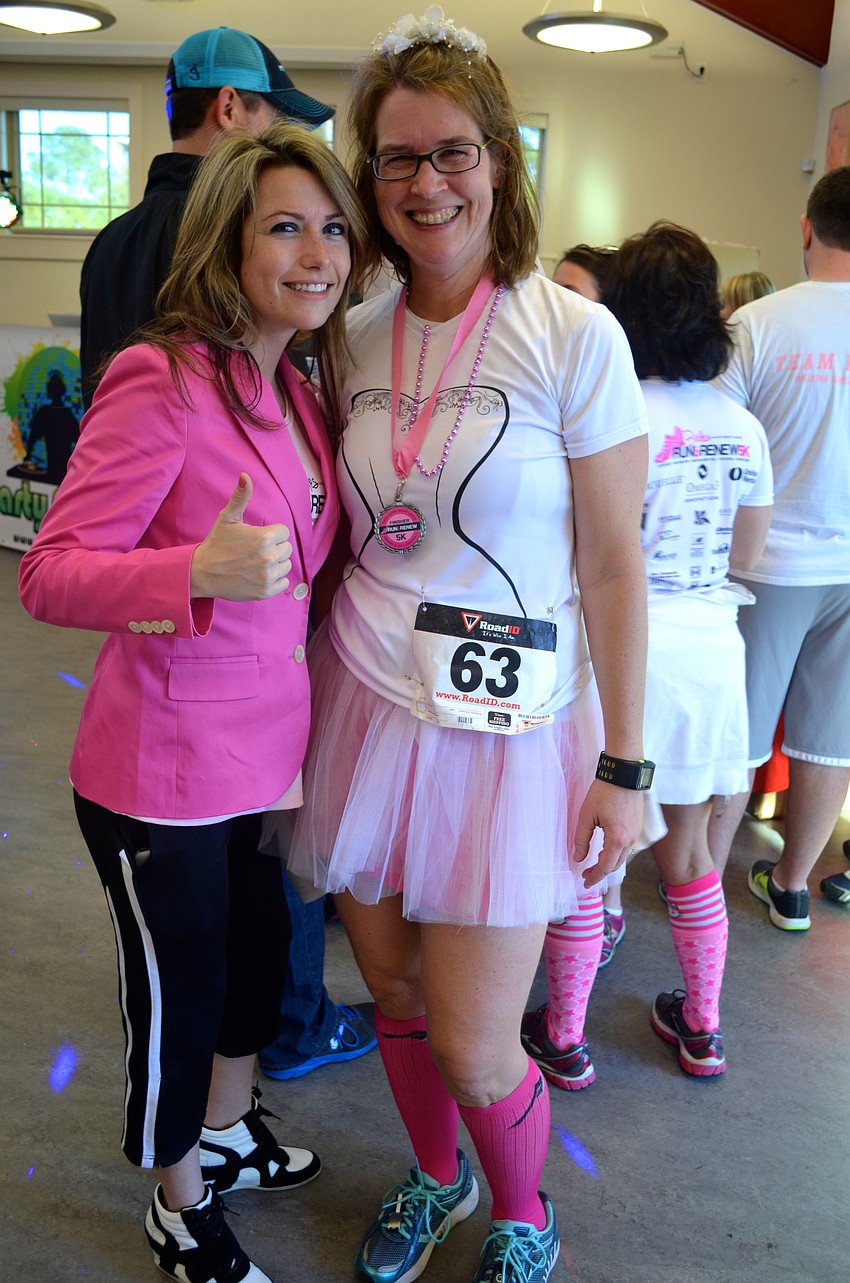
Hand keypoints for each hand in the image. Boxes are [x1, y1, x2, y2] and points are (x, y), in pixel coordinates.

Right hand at [190, 474, 291, 600]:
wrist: (202, 572)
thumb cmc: (216, 544)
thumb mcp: (227, 518)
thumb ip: (241, 497)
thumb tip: (245, 476)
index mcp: (264, 537)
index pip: (284, 532)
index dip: (271, 533)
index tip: (257, 538)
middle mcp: (269, 557)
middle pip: (287, 549)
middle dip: (274, 548)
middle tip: (255, 551)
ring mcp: (268, 576)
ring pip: (286, 565)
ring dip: (276, 564)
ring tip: (256, 562)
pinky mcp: (266, 592)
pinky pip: (284, 582)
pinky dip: (275, 579)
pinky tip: (259, 574)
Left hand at [573, 778, 643, 888]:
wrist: (624, 774)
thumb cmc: (604, 792)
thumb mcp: (586, 816)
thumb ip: (581, 839)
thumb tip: (578, 858)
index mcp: (617, 839)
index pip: (605, 866)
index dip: (594, 877)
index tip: (585, 883)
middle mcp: (630, 839)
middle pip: (615, 865)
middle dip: (601, 872)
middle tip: (586, 875)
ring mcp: (636, 833)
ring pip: (622, 856)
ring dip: (609, 863)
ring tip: (594, 864)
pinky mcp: (637, 826)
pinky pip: (626, 846)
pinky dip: (616, 853)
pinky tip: (605, 850)